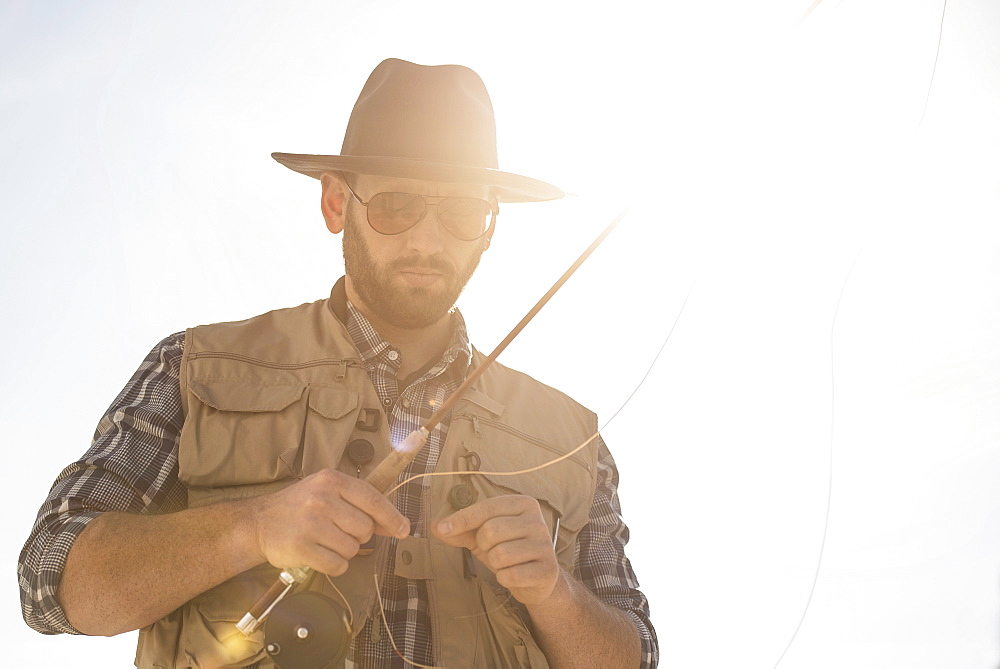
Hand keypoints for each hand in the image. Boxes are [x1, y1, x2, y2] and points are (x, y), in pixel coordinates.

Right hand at [248, 468, 408, 574]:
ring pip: (353, 549)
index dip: (392, 517)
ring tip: (324, 540)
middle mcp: (322, 499)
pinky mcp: (302, 548)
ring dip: (344, 551)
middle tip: (337, 530)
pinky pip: (337, 565)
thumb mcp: (328, 492)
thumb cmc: (300, 506)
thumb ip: (360, 504)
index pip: (373, 499)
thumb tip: (395, 524)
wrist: (259, 522)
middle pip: (365, 528)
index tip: (403, 530)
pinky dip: (334, 565)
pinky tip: (319, 554)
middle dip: (358, 535)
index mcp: (332, 480)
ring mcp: (311, 523)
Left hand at [432, 495, 559, 604]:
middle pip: (491, 530)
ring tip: (504, 563)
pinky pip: (512, 575)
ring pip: (500, 554)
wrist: (538, 579)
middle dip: (483, 545)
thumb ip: (461, 529)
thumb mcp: (484, 536)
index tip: (443, 528)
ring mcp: (545, 545)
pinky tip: (513, 575)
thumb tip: (436, 525)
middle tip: (492, 550)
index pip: (487, 507)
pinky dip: (504, 578)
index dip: (462, 518)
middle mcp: (537, 520)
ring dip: (495, 564)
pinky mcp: (548, 570)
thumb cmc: (509, 550)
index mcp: (523, 504)